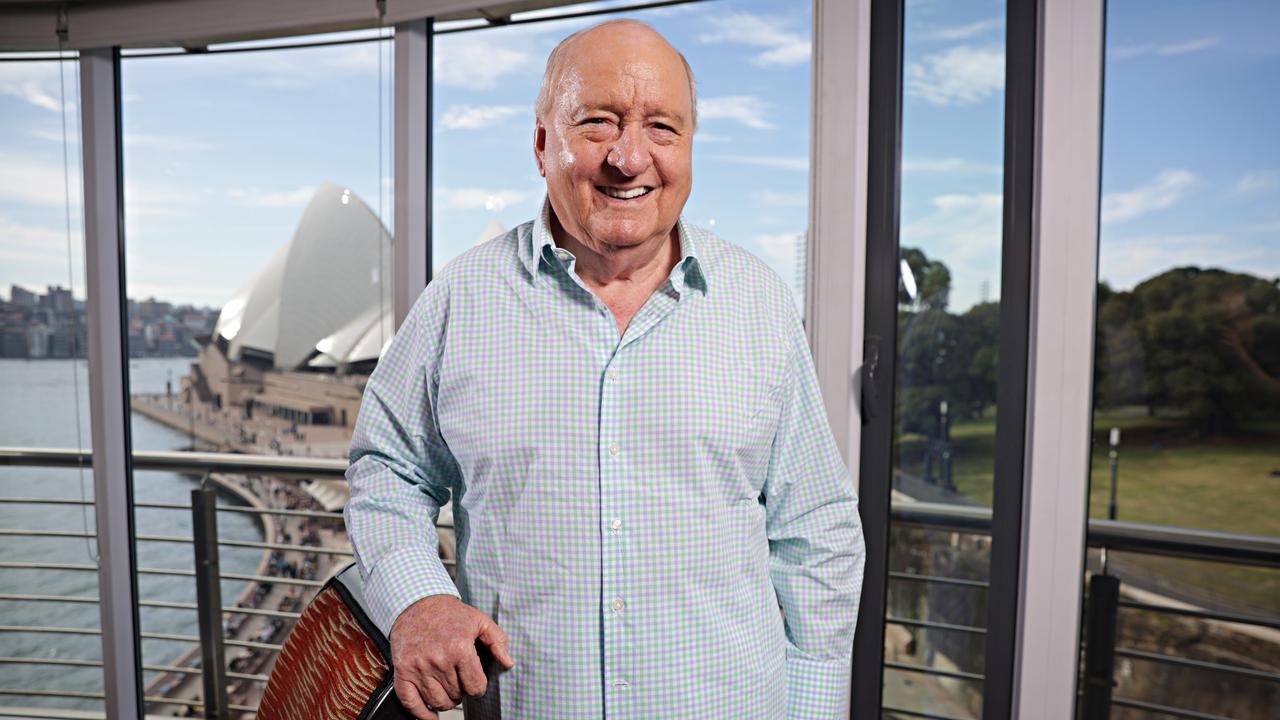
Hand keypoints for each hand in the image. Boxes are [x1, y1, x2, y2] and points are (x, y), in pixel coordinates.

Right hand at [389, 594, 514, 718]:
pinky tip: (430, 713)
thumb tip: (508, 663)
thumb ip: (498, 641)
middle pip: (457, 695)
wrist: (415, 603)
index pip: (475, 687)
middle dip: (461, 691)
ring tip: (447, 688)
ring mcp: (418, 667)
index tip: (475, 682)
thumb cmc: (448, 613)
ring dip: (445, 701)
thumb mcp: (479, 620)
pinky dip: (421, 714)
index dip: (478, 687)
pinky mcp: (402, 671)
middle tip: (459, 679)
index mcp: (459, 648)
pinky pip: (411, 702)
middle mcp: (438, 660)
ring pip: (437, 702)